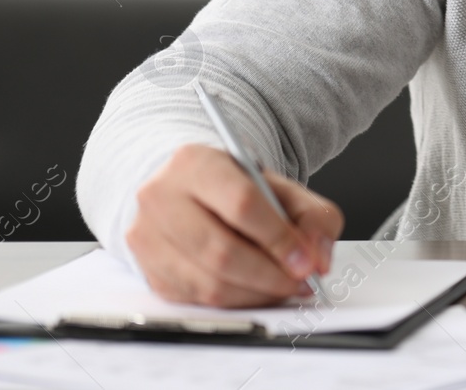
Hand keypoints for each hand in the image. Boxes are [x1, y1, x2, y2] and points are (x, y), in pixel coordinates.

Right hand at [126, 143, 342, 307]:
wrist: (191, 193)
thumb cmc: (236, 190)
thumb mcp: (282, 188)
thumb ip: (313, 217)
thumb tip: (318, 256)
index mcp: (195, 163)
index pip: (241, 203)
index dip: (278, 238)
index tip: (305, 260)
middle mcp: (161, 197)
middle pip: (221, 250)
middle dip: (270, 273)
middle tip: (300, 279)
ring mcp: (148, 237)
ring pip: (208, 282)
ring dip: (256, 293)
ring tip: (285, 287)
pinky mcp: (149, 272)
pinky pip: (198, 299)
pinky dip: (236, 302)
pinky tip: (258, 291)